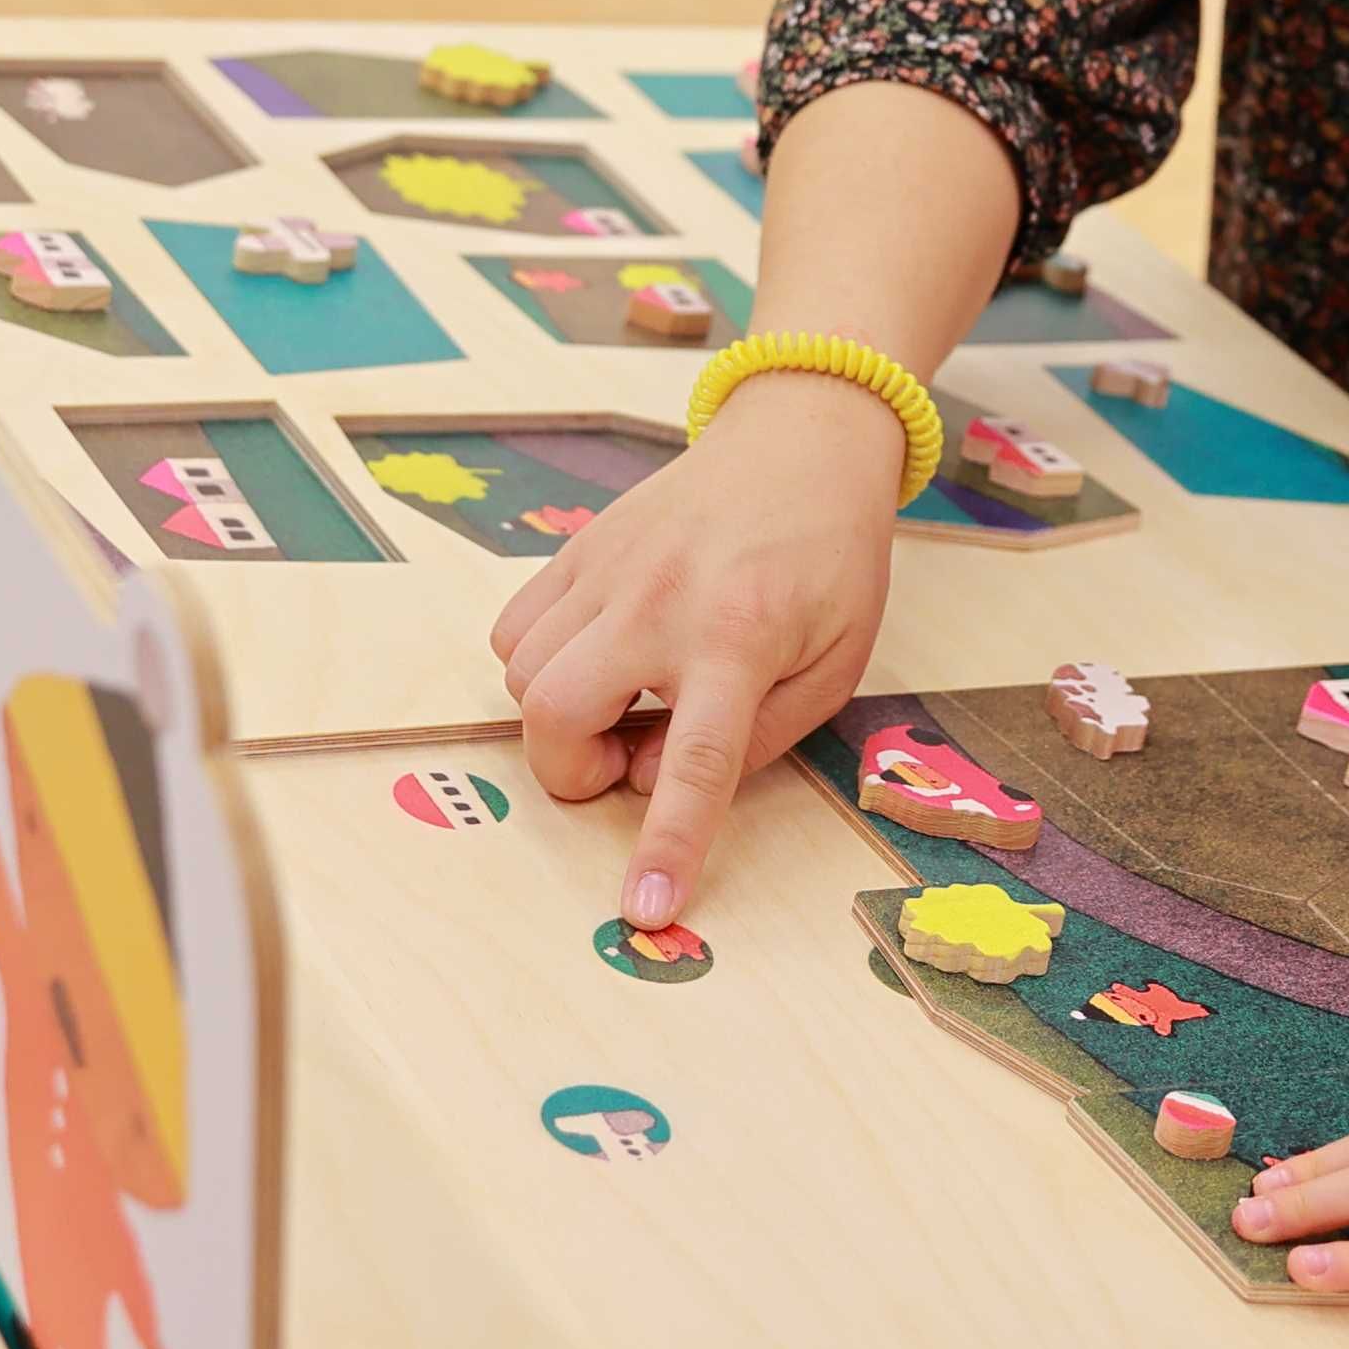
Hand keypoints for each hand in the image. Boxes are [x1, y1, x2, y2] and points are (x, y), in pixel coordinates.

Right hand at [491, 371, 904, 931]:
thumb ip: (756, 741)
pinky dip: (537, 665)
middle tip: (629, 754)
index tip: (644, 904)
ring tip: (624, 700)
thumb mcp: (834, 664)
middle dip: (571, 768)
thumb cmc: (829, 560)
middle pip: (555, 712)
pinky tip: (597, 657)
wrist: (799, 444)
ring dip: (559, 717)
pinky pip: (513, 629)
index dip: (667, 842)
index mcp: (738, 639)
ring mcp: (608, 569)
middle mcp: (659, 602)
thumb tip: (657, 782)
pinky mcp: (578, 549)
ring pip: (522, 676)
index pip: (694, 762)